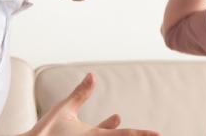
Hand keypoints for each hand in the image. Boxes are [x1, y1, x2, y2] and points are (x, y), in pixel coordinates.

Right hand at [23, 73, 159, 135]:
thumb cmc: (46, 130)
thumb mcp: (65, 109)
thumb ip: (80, 94)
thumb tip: (92, 76)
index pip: (125, 135)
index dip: (143, 134)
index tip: (158, 134)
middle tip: (154, 135)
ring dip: (120, 134)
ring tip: (118, 118)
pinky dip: (106, 132)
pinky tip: (110, 123)